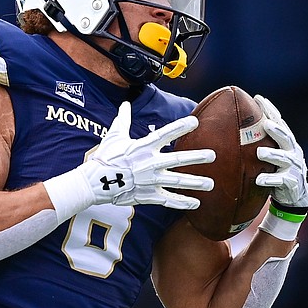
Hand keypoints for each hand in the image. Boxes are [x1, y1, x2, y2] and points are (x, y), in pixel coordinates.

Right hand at [77, 102, 214, 209]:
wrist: (95, 183)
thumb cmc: (104, 158)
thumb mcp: (113, 136)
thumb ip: (123, 120)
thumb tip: (125, 104)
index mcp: (143, 147)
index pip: (165, 134)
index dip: (180, 127)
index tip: (195, 121)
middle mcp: (150, 163)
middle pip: (178, 160)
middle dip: (197, 157)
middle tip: (212, 155)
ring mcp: (150, 181)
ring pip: (177, 182)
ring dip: (195, 182)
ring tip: (210, 183)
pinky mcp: (148, 196)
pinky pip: (169, 200)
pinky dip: (183, 202)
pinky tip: (196, 203)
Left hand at [254, 95, 307, 208]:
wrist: (294, 195)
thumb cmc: (277, 171)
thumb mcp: (271, 155)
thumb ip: (258, 142)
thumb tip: (230, 125)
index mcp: (286, 143)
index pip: (279, 123)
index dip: (271, 110)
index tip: (258, 98)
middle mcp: (292, 152)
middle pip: (286, 138)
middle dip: (277, 130)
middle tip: (265, 124)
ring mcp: (293, 168)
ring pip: (284, 159)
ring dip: (272, 155)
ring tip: (259, 152)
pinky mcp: (291, 183)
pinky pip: (281, 181)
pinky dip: (270, 179)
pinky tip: (259, 179)